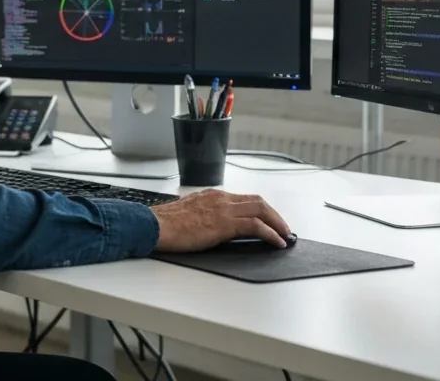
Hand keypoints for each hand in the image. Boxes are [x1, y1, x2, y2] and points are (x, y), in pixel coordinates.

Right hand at [150, 189, 291, 251]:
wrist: (154, 226)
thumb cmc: (164, 224)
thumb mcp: (187, 214)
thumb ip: (202, 215)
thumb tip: (209, 226)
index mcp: (211, 195)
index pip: (243, 199)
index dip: (260, 209)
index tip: (267, 219)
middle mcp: (220, 198)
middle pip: (257, 201)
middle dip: (274, 214)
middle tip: (283, 227)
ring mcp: (224, 209)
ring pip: (261, 210)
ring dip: (277, 223)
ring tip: (285, 235)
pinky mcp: (225, 223)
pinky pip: (256, 226)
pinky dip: (270, 233)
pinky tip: (276, 242)